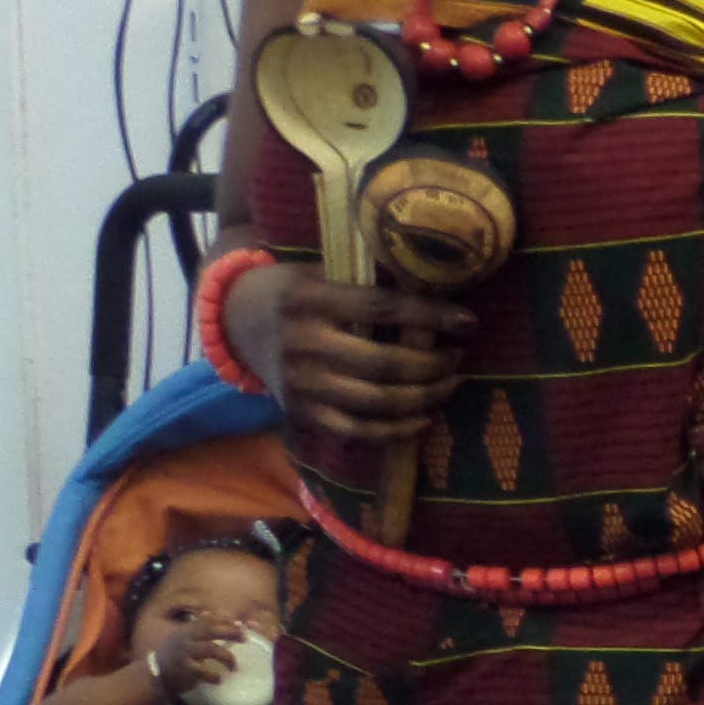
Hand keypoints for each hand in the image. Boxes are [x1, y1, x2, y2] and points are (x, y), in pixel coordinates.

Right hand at [148, 618, 261, 700]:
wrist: (155, 674)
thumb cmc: (174, 655)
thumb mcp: (183, 637)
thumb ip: (199, 628)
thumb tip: (214, 614)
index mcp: (187, 630)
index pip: (208, 620)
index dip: (225, 620)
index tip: (240, 624)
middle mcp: (186, 639)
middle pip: (211, 630)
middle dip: (230, 632)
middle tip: (245, 639)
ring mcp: (185, 654)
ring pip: (211, 649)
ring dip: (227, 657)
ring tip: (234, 666)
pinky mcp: (185, 670)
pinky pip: (203, 671)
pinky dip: (215, 676)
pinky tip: (220, 679)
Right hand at [232, 259, 466, 437]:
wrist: (236, 320)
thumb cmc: (293, 291)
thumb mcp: (318, 273)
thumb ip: (363, 282)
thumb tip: (433, 286)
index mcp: (309, 299)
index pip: (380, 308)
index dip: (429, 316)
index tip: (468, 321)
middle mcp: (303, 344)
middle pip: (384, 363)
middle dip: (431, 364)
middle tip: (457, 358)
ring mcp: (302, 383)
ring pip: (377, 402)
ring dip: (424, 397)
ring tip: (450, 384)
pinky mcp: (302, 413)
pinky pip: (357, 431)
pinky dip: (396, 431)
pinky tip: (424, 419)